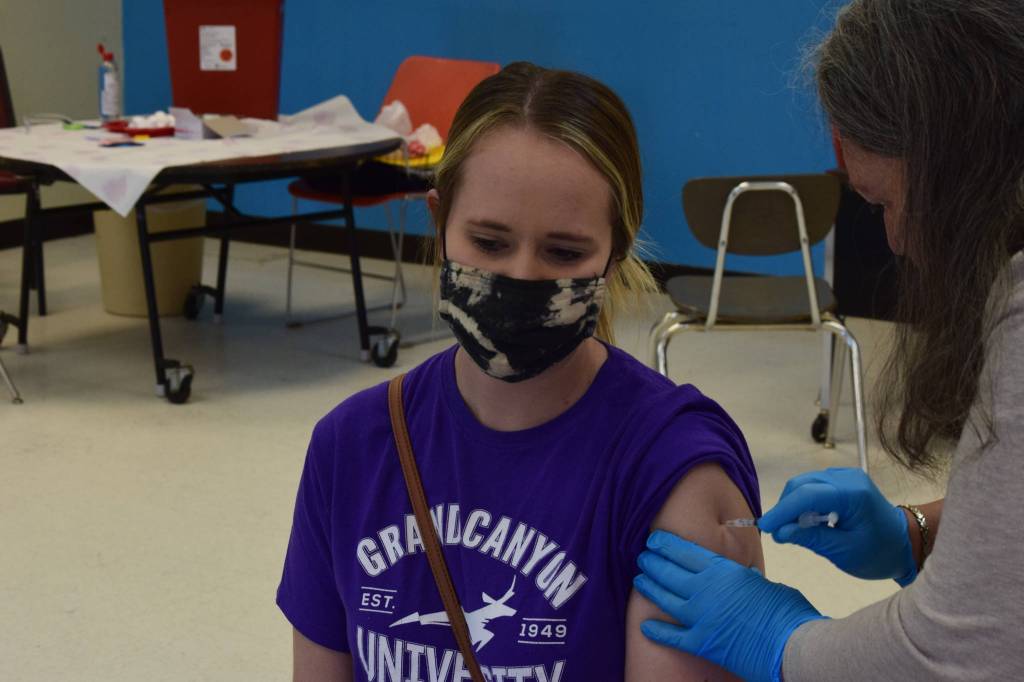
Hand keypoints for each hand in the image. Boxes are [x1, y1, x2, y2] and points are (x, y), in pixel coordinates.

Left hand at [635, 531, 824, 681]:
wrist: (793, 645)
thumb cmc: (787, 612)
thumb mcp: (766, 585)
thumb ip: (748, 579)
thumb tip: (746, 576)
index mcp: (723, 571)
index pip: (685, 551)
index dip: (666, 544)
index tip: (654, 539)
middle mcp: (706, 590)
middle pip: (669, 572)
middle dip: (653, 562)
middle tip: (642, 557)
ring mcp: (701, 617)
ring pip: (665, 598)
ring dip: (650, 587)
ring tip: (639, 579)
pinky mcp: (703, 643)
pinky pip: (673, 636)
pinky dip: (658, 631)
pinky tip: (645, 626)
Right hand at [758, 467, 915, 584]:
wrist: (906, 543)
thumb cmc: (879, 553)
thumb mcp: (844, 552)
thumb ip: (811, 539)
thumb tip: (780, 533)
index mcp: (853, 494)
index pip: (808, 495)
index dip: (782, 510)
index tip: (765, 527)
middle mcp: (847, 477)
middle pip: (802, 485)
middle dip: (785, 508)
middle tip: (778, 533)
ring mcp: (845, 476)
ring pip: (804, 485)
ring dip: (793, 506)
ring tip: (793, 530)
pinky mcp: (842, 481)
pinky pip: (813, 487)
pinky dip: (803, 504)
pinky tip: (807, 521)